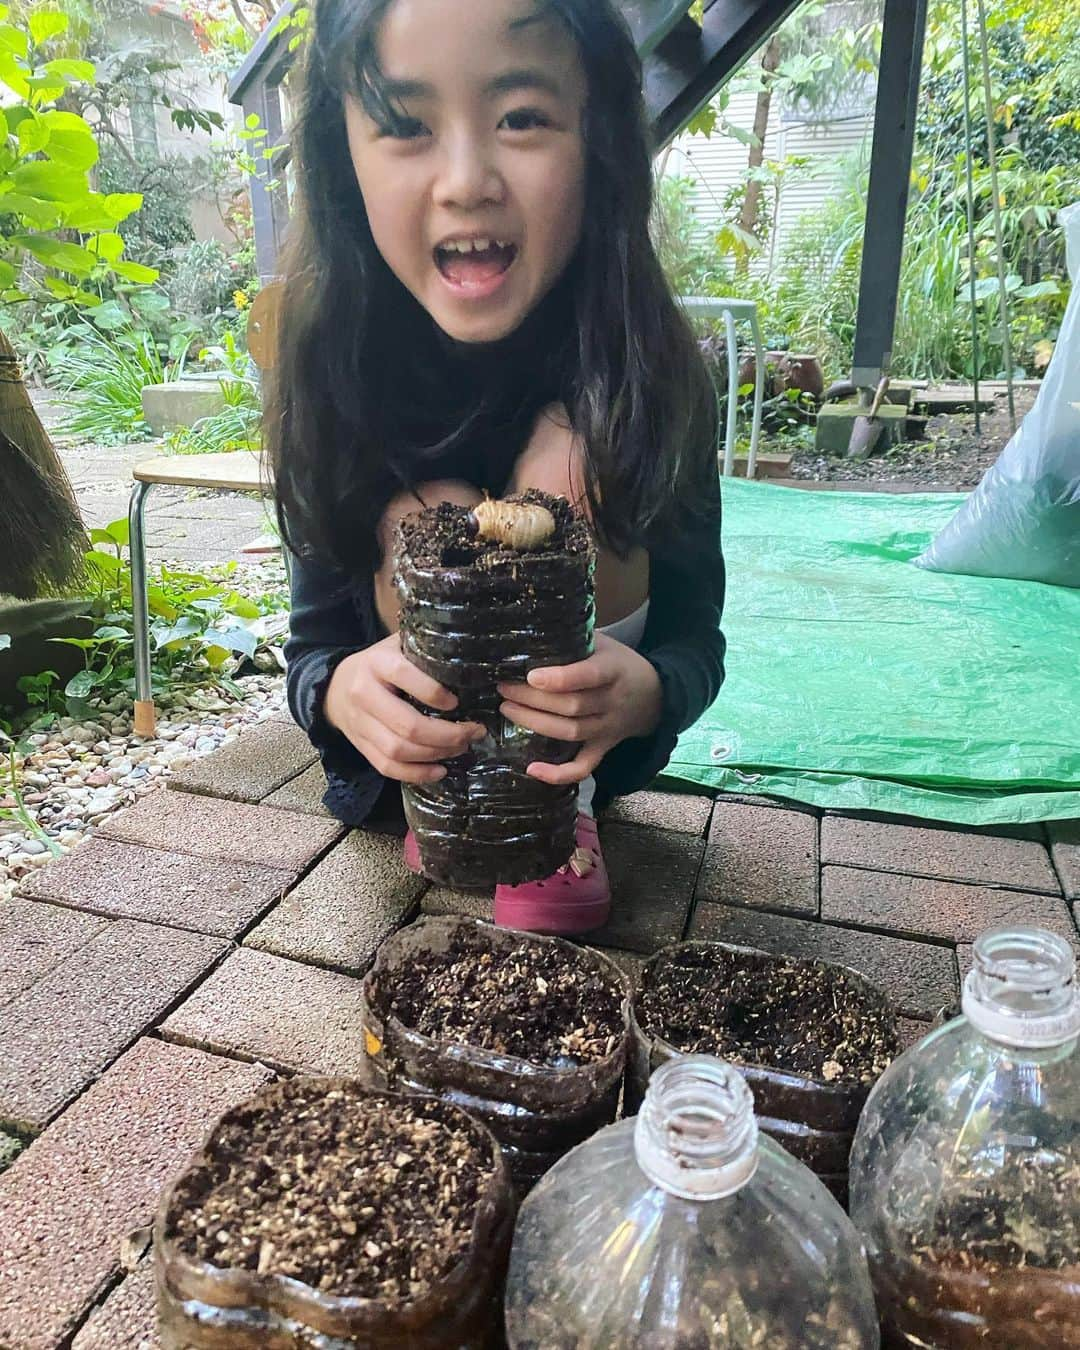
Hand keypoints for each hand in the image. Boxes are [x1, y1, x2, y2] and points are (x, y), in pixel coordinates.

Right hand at [324, 634, 483, 783]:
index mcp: (376, 663)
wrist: (336, 686)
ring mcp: (360, 724)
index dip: (434, 693)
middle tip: (473, 732)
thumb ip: (424, 653)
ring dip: (435, 754)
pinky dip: (416, 774)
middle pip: (407, 724)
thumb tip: (469, 664)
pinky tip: (440, 771)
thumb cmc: (380, 665)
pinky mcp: (361, 746)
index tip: (457, 702)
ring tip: (461, 748)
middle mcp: (364, 694)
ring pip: (398, 750)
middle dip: (447, 734)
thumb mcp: (398, 647)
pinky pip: (387, 767)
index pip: (403, 675)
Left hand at [498, 633, 661, 785]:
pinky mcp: (603, 747)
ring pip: (570, 732)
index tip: (532, 676)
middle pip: (571, 706)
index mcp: (613, 670)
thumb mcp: (603, 644)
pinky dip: (559, 773)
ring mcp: (608, 728)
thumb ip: (574, 639)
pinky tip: (532, 769)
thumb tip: (532, 630)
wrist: (655, 695)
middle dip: (533, 699)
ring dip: (535, 723)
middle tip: (504, 688)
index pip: (588, 676)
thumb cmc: (618, 663)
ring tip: (507, 709)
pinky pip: (583, 766)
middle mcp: (612, 701)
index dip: (560, 678)